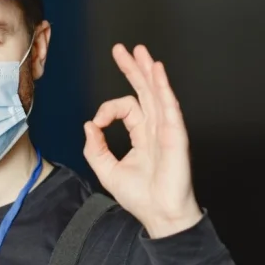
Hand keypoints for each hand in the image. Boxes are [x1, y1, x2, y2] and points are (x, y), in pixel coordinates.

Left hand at [83, 44, 202, 237]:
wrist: (160, 215)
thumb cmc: (141, 197)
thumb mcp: (107, 170)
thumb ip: (95, 148)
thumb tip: (88, 125)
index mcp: (142, 134)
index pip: (125, 107)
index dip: (107, 109)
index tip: (97, 124)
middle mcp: (155, 128)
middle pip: (144, 91)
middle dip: (133, 68)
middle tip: (122, 49)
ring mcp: (167, 129)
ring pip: (156, 92)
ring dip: (147, 70)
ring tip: (140, 51)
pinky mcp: (175, 135)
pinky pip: (169, 106)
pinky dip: (163, 87)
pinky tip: (157, 71)